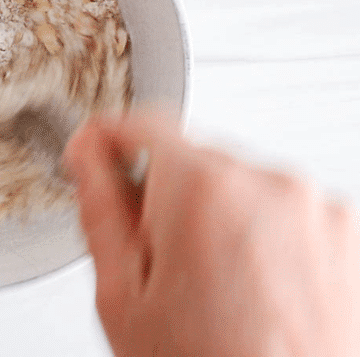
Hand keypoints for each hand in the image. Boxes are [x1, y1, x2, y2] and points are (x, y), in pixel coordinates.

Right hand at [63, 114, 359, 355]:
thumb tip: (88, 156)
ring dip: (217, 217)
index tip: (93, 155)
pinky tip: (253, 291)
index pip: (141, 124)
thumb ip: (99, 208)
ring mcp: (318, 207)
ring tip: (215, 290)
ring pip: (238, 186)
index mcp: (203, 190)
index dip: (105, 141)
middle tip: (159, 265)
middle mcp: (270, 184)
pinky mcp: (347, 232)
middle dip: (166, 197)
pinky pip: (283, 210)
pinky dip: (262, 236)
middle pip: (192, 161)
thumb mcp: (123, 297)